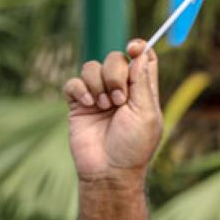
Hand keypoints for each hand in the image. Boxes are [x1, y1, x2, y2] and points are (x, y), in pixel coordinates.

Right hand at [66, 40, 161, 184]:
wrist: (109, 171)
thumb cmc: (133, 147)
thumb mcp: (146, 114)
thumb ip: (143, 82)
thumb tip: (141, 53)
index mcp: (142, 91)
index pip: (142, 58)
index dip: (139, 48)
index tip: (133, 48)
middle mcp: (120, 90)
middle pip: (115, 58)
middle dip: (116, 74)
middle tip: (118, 100)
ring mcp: (98, 96)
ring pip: (92, 67)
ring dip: (98, 84)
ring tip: (103, 107)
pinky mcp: (78, 104)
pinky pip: (73, 82)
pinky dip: (80, 88)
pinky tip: (88, 104)